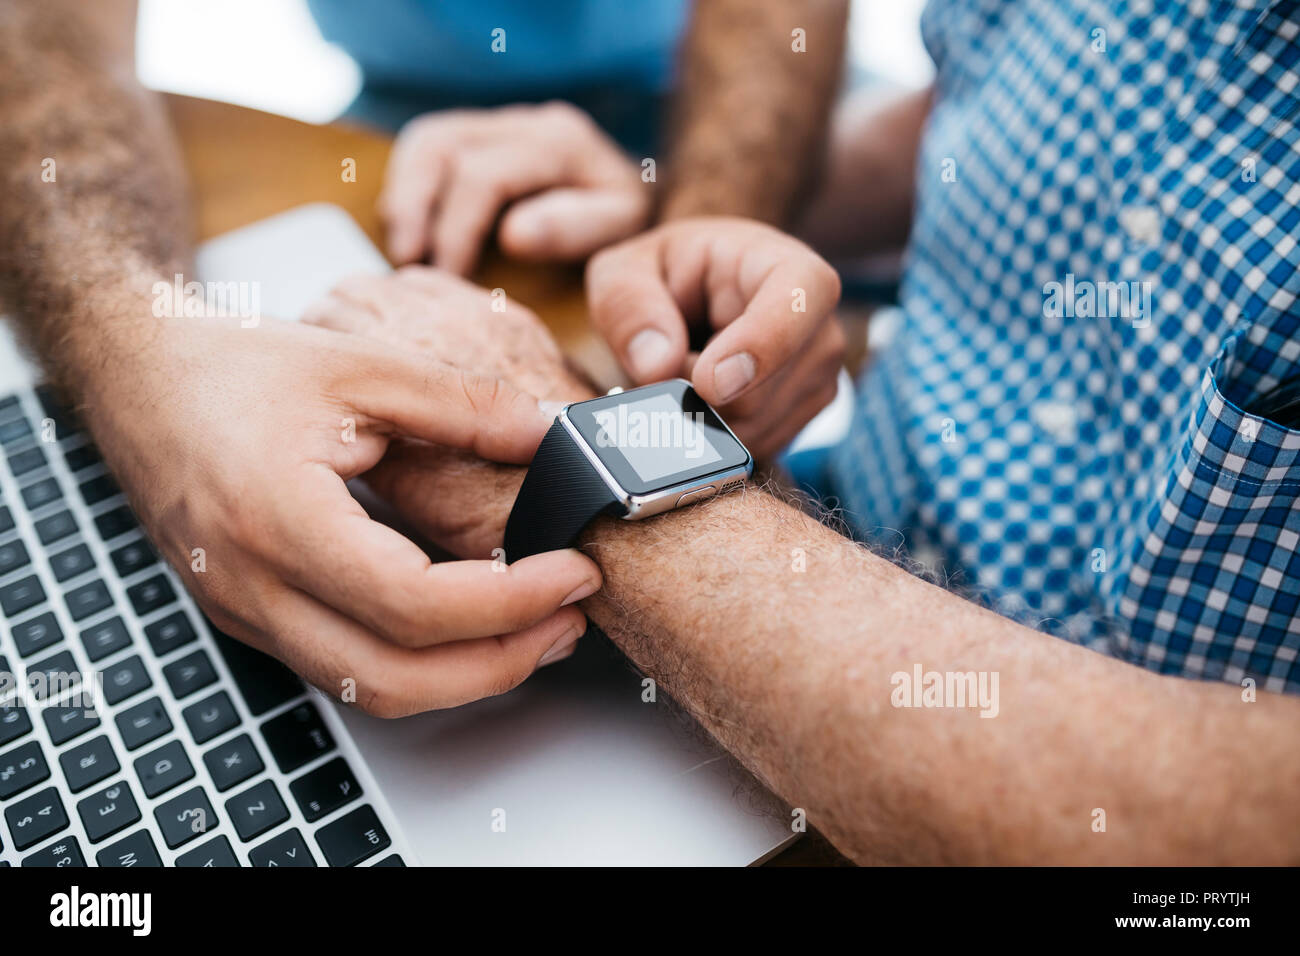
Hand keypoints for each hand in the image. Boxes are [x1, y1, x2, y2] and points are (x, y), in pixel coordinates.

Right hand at [83, 315, 600, 715]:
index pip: (413, 605)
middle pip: (394, 677)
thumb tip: (549, 434)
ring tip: (536, 629)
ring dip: (463, 675)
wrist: (138, 376)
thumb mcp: (360, 364)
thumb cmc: (236, 365)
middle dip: (500, 662)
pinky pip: (343, 668)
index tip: (573, 572)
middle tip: (571, 619)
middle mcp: (253, 586)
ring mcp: (245, 612)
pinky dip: (417, 663)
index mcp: (279, 520)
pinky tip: (467, 623)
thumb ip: (464, 403)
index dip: (510, 602)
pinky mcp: (250, 616)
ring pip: (368, 688)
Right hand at [379, 102, 651, 274]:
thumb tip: (512, 236)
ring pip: (426, 140)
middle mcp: (524, 120)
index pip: (483, 175)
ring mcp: (500, 120)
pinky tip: (411, 231)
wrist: (645, 184)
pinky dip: (408, 186)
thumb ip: (574, 228)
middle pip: (440, 145)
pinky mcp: (483, 132)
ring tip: (403, 251)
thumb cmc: (631, 215)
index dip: (456, 230)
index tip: (449, 280)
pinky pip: (427, 146)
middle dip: (414, 208)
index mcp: (559, 141)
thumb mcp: (621, 226)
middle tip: (407, 265)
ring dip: (403, 196)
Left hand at [585, 217, 844, 459]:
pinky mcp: (802, 420)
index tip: (708, 383)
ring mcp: (819, 379)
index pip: (803, 297)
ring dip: (699, 418)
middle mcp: (819, 326)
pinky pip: (751, 450)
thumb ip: (629, 307)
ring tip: (684, 374)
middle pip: (763, 391)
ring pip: (752, 430)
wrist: (687, 304)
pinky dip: (711, 438)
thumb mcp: (625, 272)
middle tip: (663, 363)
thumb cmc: (664, 277)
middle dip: (695, 395)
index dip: (761, 345)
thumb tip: (657, 366)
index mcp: (783, 265)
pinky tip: (700, 401)